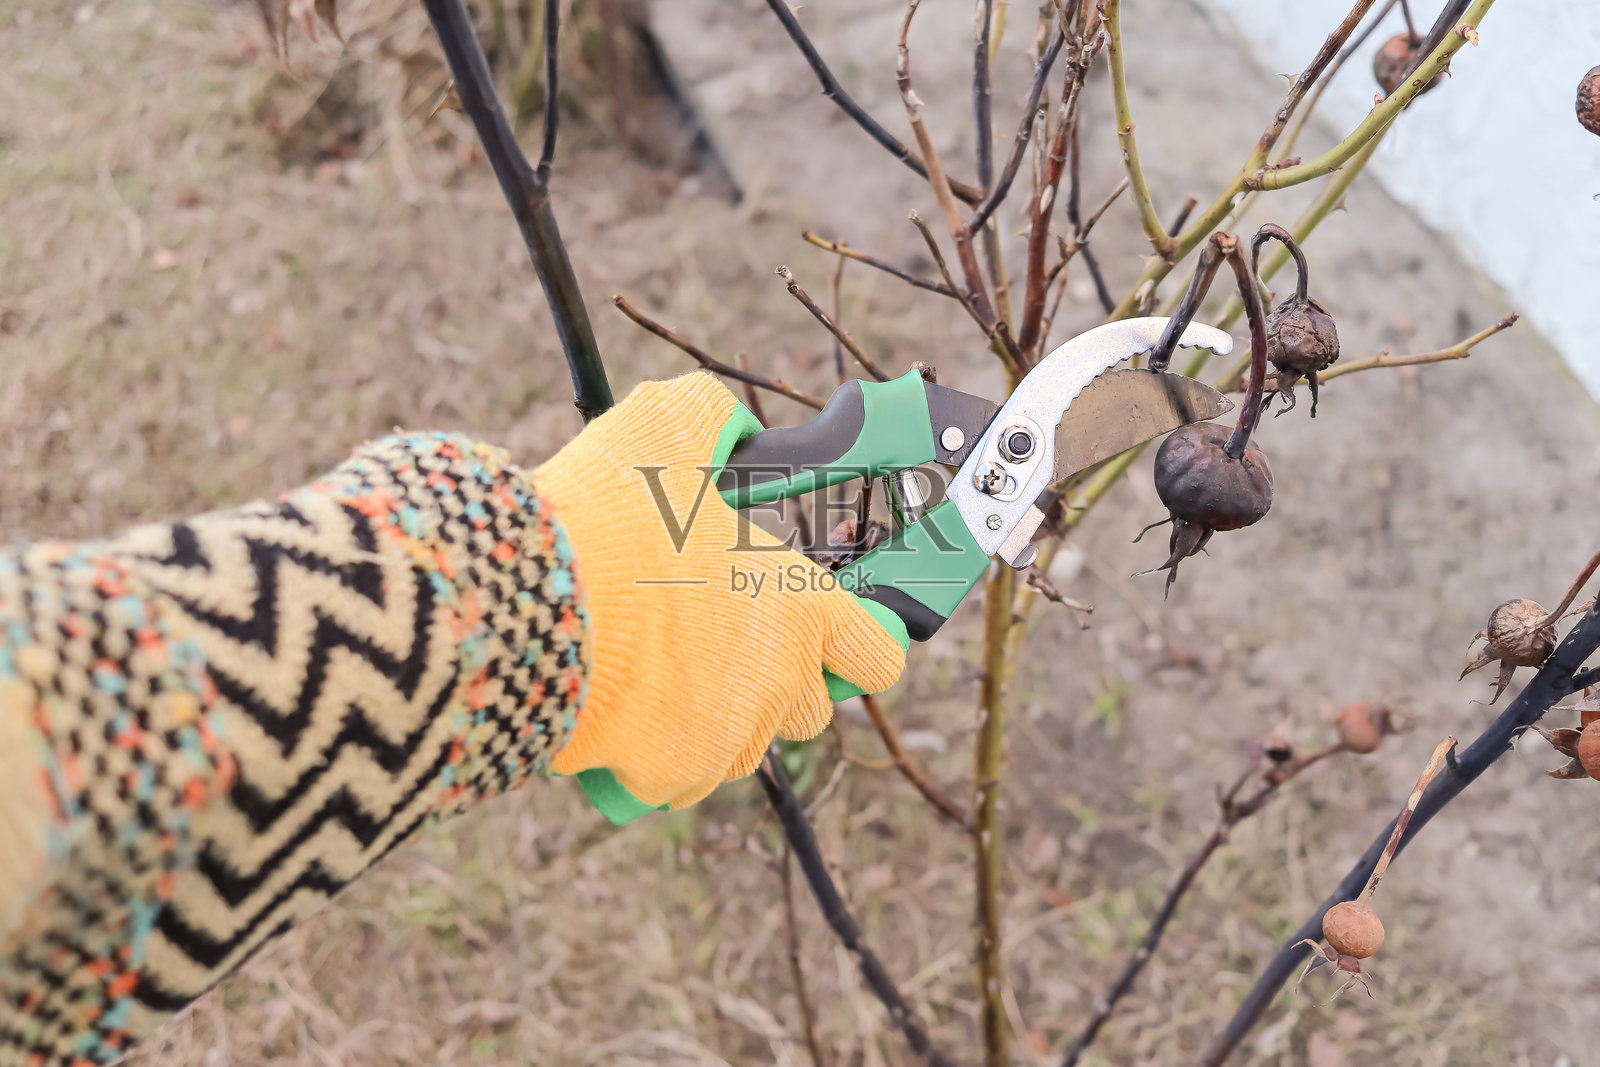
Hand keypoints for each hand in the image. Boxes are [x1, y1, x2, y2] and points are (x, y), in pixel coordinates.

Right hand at [537, 374, 906, 817]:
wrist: (522, 604)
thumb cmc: (606, 517)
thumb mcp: (665, 429)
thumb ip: (713, 418)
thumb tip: (729, 424)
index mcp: (800, 609)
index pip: (877, 655)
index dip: (858, 643)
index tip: (830, 633)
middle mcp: (778, 683)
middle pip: (809, 707)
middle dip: (776, 681)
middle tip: (720, 641)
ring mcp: (726, 738)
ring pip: (744, 747)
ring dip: (718, 719)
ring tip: (659, 670)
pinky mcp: (668, 776)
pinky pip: (680, 780)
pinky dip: (657, 756)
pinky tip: (620, 707)